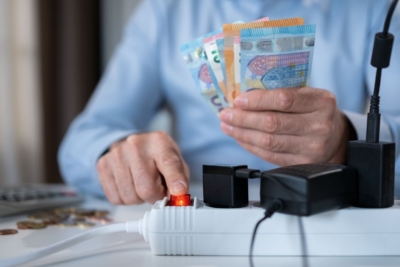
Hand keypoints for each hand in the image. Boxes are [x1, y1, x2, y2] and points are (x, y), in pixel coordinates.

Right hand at [97, 131, 189, 204]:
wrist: (132, 145)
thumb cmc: (156, 156)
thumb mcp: (175, 160)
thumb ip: (180, 179)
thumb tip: (178, 199)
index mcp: (160, 142)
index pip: (169, 163)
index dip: (175, 180)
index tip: (179, 192)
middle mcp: (136, 145)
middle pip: (147, 189)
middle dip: (155, 196)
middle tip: (157, 188)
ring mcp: (117, 154)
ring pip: (130, 197)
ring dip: (139, 198)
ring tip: (142, 183)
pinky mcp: (103, 165)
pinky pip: (116, 199)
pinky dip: (125, 198)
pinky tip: (130, 184)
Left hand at [219, 87, 352, 165]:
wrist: (336, 139)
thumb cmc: (316, 112)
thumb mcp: (308, 95)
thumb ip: (282, 94)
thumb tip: (245, 98)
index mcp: (321, 102)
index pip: (284, 100)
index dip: (257, 101)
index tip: (238, 100)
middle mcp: (319, 126)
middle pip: (272, 123)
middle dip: (243, 118)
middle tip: (226, 114)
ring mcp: (311, 148)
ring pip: (268, 142)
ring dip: (242, 133)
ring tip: (228, 125)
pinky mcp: (302, 164)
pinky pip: (269, 156)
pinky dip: (250, 146)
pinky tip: (240, 137)